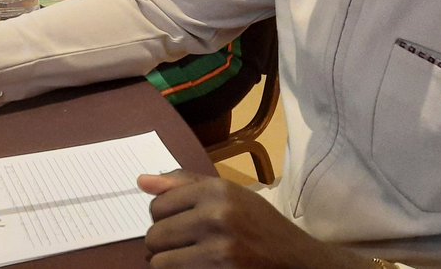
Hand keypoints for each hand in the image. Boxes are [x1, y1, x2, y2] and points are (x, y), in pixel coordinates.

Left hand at [139, 171, 371, 268]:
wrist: (298, 261)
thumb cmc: (260, 226)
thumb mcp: (230, 195)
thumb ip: (185, 185)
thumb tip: (142, 181)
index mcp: (217, 190)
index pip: (157, 205)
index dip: (165, 218)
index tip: (182, 224)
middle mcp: (216, 215)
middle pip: (154, 235)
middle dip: (164, 244)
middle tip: (187, 246)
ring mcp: (218, 249)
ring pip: (159, 262)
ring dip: (170, 264)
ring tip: (191, 260)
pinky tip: (200, 268)